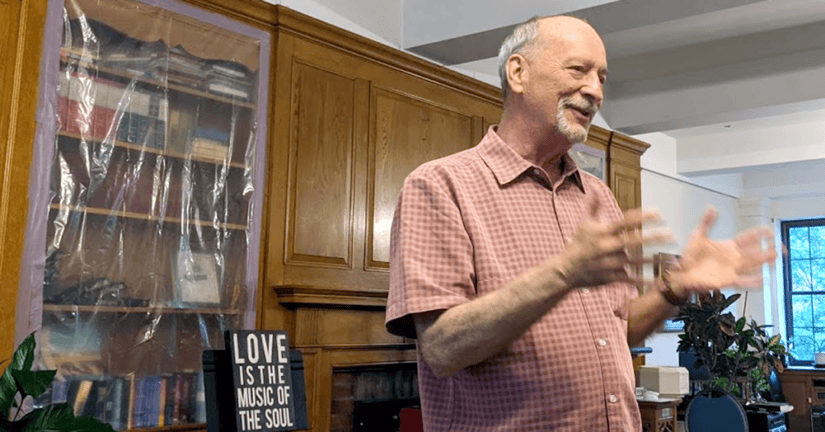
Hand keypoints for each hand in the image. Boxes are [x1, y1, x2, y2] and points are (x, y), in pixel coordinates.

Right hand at [556, 197, 672, 288]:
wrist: (565, 270)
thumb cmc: (577, 244)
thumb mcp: (584, 224)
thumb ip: (594, 206)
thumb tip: (595, 188)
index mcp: (603, 232)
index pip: (625, 221)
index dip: (642, 216)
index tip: (658, 212)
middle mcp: (607, 246)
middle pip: (633, 240)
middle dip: (652, 237)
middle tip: (670, 234)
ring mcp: (609, 263)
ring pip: (634, 261)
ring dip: (652, 259)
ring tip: (667, 256)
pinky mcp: (609, 277)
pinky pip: (628, 279)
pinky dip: (640, 280)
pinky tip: (653, 280)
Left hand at [670, 207, 776, 292]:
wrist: (681, 272)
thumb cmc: (689, 256)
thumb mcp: (697, 235)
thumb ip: (706, 222)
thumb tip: (712, 208)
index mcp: (728, 246)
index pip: (748, 238)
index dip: (759, 234)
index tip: (770, 229)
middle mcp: (733, 257)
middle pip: (755, 252)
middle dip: (768, 248)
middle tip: (780, 245)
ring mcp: (731, 269)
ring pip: (752, 264)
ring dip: (764, 261)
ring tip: (776, 257)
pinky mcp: (727, 280)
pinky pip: (743, 280)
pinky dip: (753, 280)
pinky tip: (762, 279)